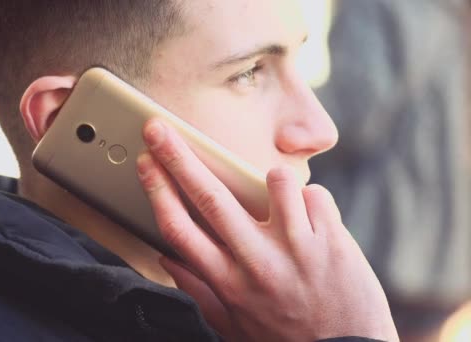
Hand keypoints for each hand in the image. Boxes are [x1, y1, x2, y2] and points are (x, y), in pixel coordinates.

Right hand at [136, 119, 398, 341]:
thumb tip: (168, 259)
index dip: (157, 191)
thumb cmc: (284, 338)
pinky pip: (316, 193)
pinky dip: (312, 201)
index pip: (180, 230)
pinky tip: (314, 227)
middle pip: (209, 198)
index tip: (145, 163)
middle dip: (177, 157)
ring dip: (273, 181)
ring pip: (275, 181)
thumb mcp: (233, 323)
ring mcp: (296, 248)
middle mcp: (257, 262)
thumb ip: (199, 289)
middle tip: (159, 128)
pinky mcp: (332, 240)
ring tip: (281, 207)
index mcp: (228, 282)